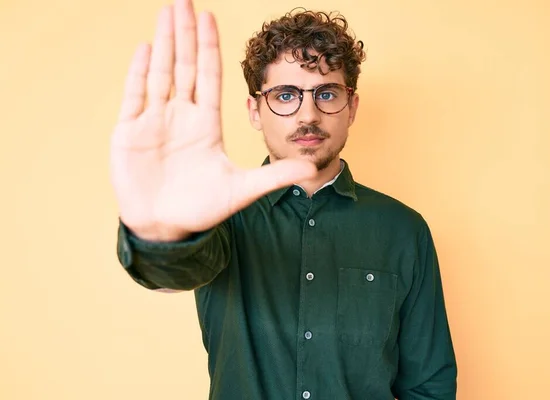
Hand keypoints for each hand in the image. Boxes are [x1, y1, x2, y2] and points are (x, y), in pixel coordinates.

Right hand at [109, 0, 316, 240]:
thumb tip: (313, 168)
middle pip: (185, 66)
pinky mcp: (129, 133)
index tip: (210, 17)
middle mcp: (181, 116)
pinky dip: (138, 72)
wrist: (165, 229)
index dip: (210, 47)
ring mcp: (154, 122)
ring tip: (168, 12)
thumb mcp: (241, 190)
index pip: (209, 77)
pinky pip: (135, 96)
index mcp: (206, 124)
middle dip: (185, 34)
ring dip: (165, 42)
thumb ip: (274, 177)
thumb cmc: (201, 210)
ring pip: (160, 73)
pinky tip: (146, 48)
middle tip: (185, 0)